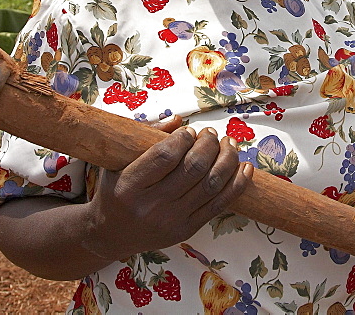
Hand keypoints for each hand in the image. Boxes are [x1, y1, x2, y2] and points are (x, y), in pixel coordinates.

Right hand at [81, 115, 253, 261]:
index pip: (165, 156)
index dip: (183, 138)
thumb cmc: (114, 190)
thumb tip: (178, 119)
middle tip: (210, 134)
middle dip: (209, 144)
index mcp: (129, 186)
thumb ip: (145, 137)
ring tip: (228, 144)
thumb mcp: (116, 161)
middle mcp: (151, 206)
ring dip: (227, 159)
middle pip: (193, 168)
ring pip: (210, 185)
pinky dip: (237, 184)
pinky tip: (244, 167)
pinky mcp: (186, 230)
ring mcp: (171, 221)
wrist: (110, 235)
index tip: (189, 130)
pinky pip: (219, 205)